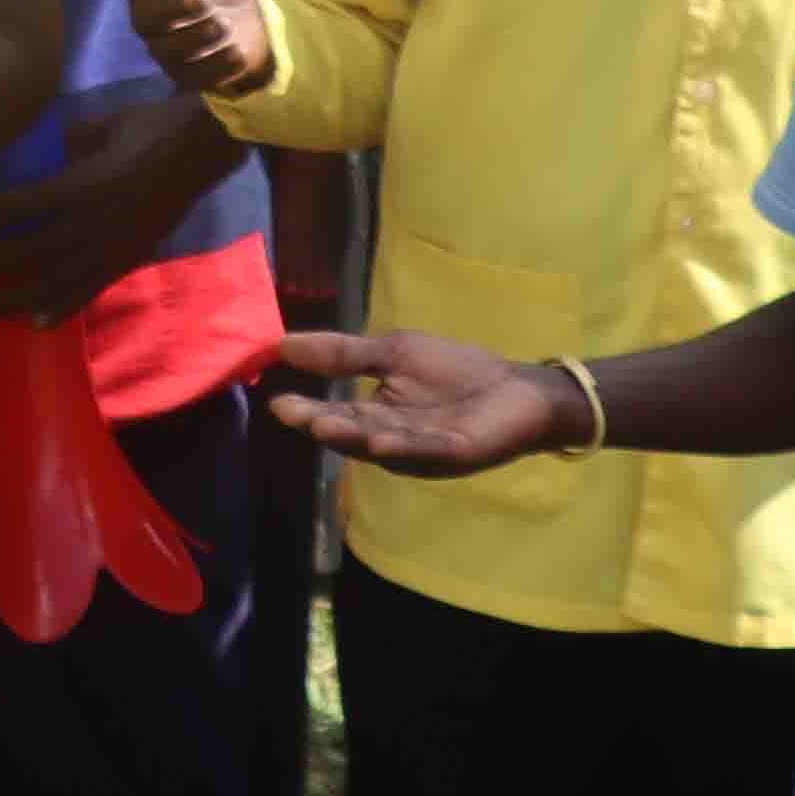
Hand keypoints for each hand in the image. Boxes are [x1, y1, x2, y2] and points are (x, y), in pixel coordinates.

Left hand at [0, 89, 237, 326]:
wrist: (202, 148)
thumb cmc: (152, 127)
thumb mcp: (105, 125)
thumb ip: (73, 141)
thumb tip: (53, 147)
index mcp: (89, 185)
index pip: (34, 200)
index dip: (1, 209)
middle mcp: (98, 222)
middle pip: (40, 248)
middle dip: (1, 260)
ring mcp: (115, 245)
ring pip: (61, 278)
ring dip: (23, 295)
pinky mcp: (129, 259)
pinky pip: (92, 289)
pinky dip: (65, 307)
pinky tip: (39, 324)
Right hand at [111, 0, 274, 98]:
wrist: (249, 22)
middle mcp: (152, 17)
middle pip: (144, 18)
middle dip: (170, 9)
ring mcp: (169, 49)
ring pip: (168, 50)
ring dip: (196, 37)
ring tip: (223, 26)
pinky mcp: (191, 75)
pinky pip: (196, 75)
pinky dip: (216, 65)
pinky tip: (234, 52)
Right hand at [269, 327, 590, 472]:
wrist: (519, 390)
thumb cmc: (457, 371)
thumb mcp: (393, 353)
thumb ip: (344, 353)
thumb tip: (282, 343)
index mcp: (374, 417)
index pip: (333, 414)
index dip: (305, 410)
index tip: (275, 400)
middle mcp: (391, 440)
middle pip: (351, 434)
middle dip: (322, 425)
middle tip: (292, 415)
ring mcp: (423, 451)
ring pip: (381, 445)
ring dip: (354, 438)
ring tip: (324, 426)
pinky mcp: (455, 452)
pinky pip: (425, 450)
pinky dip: (404, 448)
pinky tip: (382, 441)